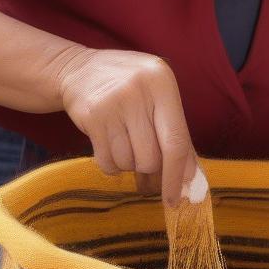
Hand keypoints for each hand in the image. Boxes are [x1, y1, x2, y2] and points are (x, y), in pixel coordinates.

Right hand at [54, 47, 204, 207]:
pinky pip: (107, 161)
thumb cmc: (130, 88)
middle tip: (143, 159)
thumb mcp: (158, 96)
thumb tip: (189, 178)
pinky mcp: (91, 116)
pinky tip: (109, 143)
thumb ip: (176, 132)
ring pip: (128, 162)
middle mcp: (138, 91)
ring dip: (128, 164)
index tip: (176, 199)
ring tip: (124, 141)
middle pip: (151, 158)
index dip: (177, 175)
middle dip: (149, 168)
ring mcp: (112, 103)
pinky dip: (111, 164)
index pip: (176, 141)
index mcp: (162, 83)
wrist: (79, 70)